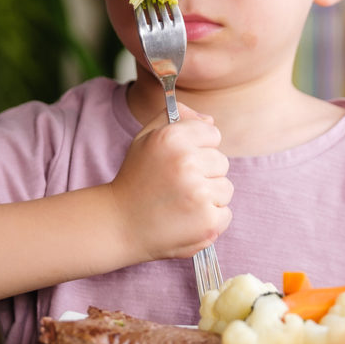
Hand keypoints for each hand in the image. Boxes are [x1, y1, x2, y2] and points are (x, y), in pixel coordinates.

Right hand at [109, 102, 232, 262]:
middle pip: (221, 161)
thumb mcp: (146, 139)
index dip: (198, 148)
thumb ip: (174, 118)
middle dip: (204, 173)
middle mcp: (186, 162)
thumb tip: (209, 119)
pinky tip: (185, 219)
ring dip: (208, 197)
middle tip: (177, 185)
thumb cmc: (136, 179)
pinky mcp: (207, 221)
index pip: (213, 134)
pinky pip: (225, 213)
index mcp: (172, 137)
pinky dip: (209, 219)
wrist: (119, 225)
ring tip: (181, 203)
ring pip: (225, 188)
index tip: (181, 161)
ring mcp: (198, 193)